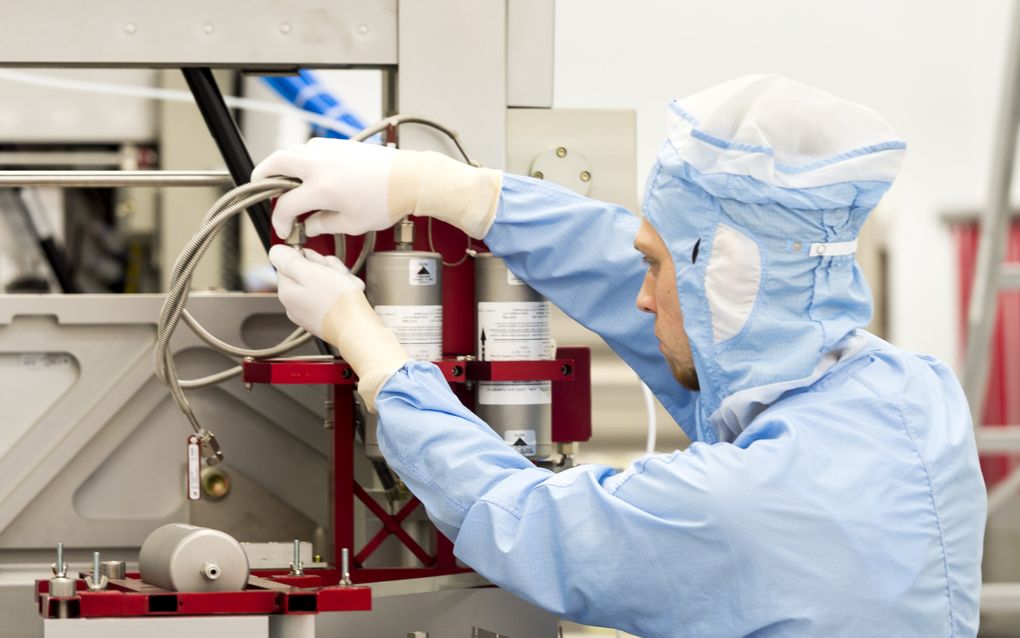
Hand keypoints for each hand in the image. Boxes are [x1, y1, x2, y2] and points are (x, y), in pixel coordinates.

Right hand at [252, 138, 502, 240]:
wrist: (408, 178)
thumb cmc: (385, 202)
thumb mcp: (352, 223)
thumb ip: (323, 224)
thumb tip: (308, 224)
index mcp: (321, 187)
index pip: (286, 204)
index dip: (280, 221)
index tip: (284, 230)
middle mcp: (318, 164)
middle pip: (275, 164)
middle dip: (262, 178)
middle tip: (260, 191)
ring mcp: (327, 150)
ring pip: (290, 152)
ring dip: (281, 167)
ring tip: (283, 185)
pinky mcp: (337, 144)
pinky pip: (308, 149)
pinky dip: (299, 160)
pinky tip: (306, 175)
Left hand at [269, 245, 409, 411]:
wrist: (358, 330)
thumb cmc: (339, 304)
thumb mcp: (311, 272)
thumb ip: (289, 260)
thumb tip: (276, 251)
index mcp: (287, 291)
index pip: (288, 262)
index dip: (307, 257)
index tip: (319, 262)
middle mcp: (294, 304)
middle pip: (305, 272)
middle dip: (324, 268)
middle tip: (335, 274)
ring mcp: (308, 312)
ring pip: (320, 282)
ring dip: (336, 278)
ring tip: (346, 285)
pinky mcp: (323, 318)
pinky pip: (329, 297)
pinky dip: (341, 292)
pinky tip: (349, 294)